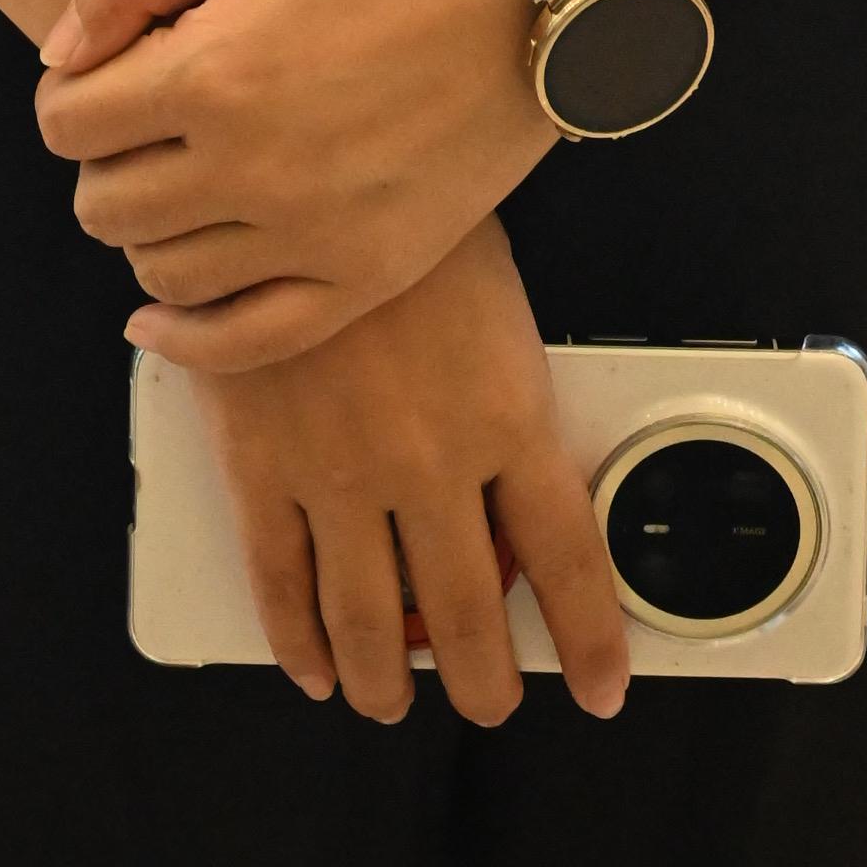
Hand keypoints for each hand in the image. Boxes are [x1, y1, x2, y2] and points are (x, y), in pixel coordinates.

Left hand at [33, 0, 547, 363]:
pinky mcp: (365, 276)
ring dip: (145, 233)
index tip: (104, 74)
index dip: (70, 95)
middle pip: (103, 208)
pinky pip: (245, 342)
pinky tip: (162, 312)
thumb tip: (60, 54)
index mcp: (215, 74)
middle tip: (142, 124)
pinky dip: (187, 337)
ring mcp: (311, 236)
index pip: (69, 125)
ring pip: (160, 276)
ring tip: (176, 183)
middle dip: (101, 163)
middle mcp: (253, 171)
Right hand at [186, 215, 630, 727]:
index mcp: (507, 417)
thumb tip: (516, 469)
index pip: (567, 560)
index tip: (604, 685)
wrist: (296, 164)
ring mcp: (342, 473)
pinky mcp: (262, 466)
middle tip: (490, 701)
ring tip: (391, 700)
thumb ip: (506, 391)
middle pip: (469, 613)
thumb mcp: (494, 296)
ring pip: (371, 620)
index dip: (591, 640)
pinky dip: (297, 641)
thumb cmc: (407, 216)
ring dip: (386, 679)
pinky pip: (282, 583)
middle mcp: (432, 462)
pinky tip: (311, 664)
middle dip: (485, 681)